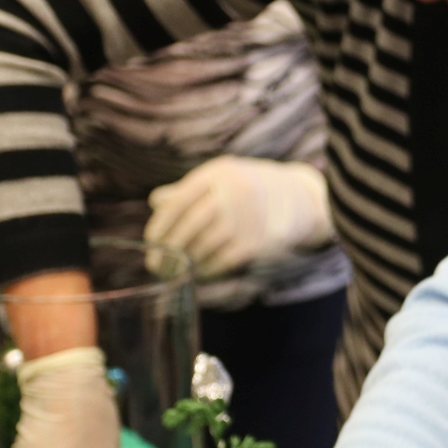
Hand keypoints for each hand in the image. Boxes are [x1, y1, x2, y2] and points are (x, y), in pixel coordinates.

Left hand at [144, 157, 331, 278]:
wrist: (296, 198)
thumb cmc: (247, 188)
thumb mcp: (220, 178)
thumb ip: (188, 189)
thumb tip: (156, 203)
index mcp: (218, 174)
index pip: (178, 202)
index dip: (160, 225)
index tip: (151, 242)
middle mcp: (232, 194)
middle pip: (189, 226)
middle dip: (169, 249)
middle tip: (156, 265)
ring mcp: (246, 219)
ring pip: (204, 246)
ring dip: (184, 263)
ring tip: (173, 272)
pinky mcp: (256, 242)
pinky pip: (222, 261)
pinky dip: (205, 270)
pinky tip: (197, 273)